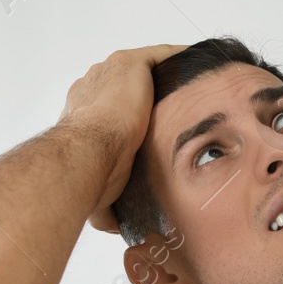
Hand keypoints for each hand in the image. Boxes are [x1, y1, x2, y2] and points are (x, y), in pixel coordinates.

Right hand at [56, 44, 189, 232]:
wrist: (87, 155)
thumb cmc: (88, 175)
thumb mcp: (99, 193)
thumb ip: (107, 205)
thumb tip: (118, 228)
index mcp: (81, 112)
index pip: (110, 107)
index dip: (132, 115)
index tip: (154, 127)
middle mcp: (91, 86)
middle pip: (128, 85)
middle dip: (150, 95)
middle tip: (181, 108)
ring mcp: (108, 71)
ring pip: (145, 69)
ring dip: (167, 75)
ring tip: (195, 86)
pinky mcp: (129, 64)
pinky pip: (161, 56)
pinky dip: (180, 59)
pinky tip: (201, 68)